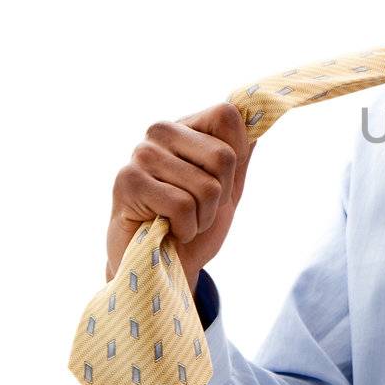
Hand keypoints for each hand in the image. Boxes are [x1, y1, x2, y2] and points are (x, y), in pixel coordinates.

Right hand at [106, 101, 256, 284]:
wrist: (162, 268)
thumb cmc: (194, 226)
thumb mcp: (228, 189)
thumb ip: (241, 155)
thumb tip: (256, 120)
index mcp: (185, 127)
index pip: (226, 115)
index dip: (235, 158)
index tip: (219, 183)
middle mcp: (160, 132)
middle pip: (223, 156)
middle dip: (220, 196)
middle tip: (198, 210)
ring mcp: (141, 154)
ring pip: (206, 186)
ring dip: (202, 217)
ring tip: (181, 222)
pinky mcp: (127, 181)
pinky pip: (182, 205)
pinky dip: (185, 228)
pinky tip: (168, 230)